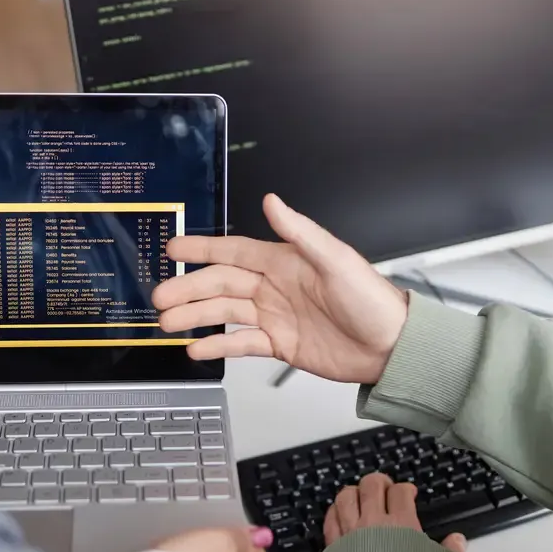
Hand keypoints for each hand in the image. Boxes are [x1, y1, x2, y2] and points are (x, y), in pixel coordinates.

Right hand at [153, 194, 408, 384]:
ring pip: (224, 314)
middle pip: (221, 285)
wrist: (391, 347)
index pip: (233, 251)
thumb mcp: (336, 260)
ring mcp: (276, 315)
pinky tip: (198, 349)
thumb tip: (273, 202)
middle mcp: (275, 287)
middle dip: (188, 289)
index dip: (202, 249)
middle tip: (160, 296)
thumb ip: (300, 232)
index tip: (174, 248)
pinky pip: (241, 343)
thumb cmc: (372, 300)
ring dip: (195, 317)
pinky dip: (218, 346)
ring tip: (168, 324)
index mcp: (284, 262)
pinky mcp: (280, 343)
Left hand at [325, 473, 466, 551]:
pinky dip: (335, 512)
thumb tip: (457, 540)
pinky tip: (340, 514)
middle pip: (371, 486)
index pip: (400, 492)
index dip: (405, 489)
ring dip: (354, 492)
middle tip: (384, 488)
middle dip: (379, 482)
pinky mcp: (333, 549)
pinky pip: (330, 520)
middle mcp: (373, 523)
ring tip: (360, 496)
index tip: (408, 493)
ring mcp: (350, 534)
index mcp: (402, 524)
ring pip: (346, 497)